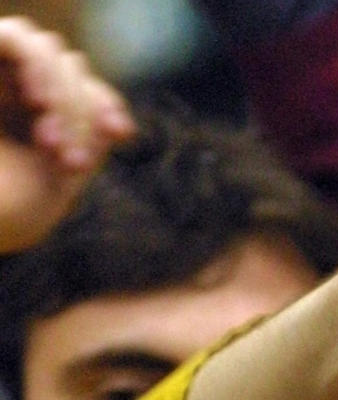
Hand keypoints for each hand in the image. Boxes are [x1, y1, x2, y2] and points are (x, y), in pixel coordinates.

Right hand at [0, 16, 133, 252]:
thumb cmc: (9, 216)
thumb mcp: (61, 175)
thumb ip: (89, 138)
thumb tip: (119, 124)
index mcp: (38, 114)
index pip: (84, 88)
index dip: (105, 103)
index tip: (120, 132)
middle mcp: (14, 89)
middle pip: (71, 68)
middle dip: (81, 113)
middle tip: (71, 161)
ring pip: (47, 49)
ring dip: (62, 94)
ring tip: (50, 142)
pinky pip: (14, 38)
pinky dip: (36, 64)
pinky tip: (38, 103)